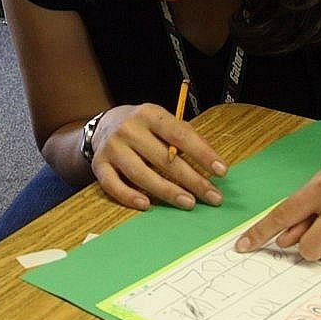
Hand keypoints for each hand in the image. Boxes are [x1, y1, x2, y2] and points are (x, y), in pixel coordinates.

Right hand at [89, 104, 228, 210]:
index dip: (202, 153)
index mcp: (149, 114)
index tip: (221, 171)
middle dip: (192, 180)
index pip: (180, 135)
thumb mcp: (163, 122)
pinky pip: (113, 185)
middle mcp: (129, 129)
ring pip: (141, 174)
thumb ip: (183, 138)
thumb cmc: (144, 127)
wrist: (105, 124)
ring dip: (167, 191)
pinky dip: (129, 196)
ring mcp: (112, 147)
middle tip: (212, 196)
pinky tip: (147, 205)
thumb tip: (212, 164)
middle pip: (164, 159)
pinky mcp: (99, 165)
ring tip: (189, 203)